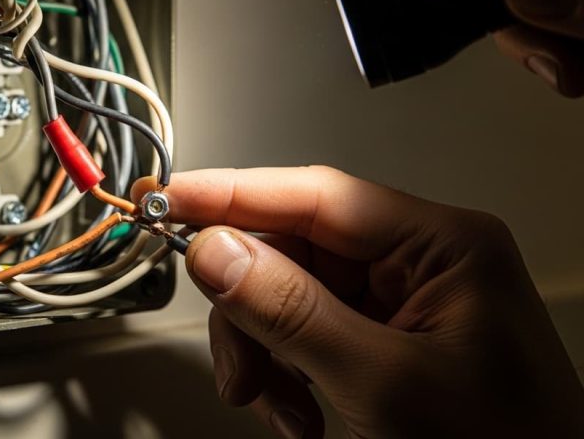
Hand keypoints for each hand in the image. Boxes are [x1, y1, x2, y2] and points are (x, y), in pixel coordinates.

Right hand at [133, 167, 583, 437]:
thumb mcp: (384, 384)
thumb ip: (293, 313)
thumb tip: (215, 250)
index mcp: (443, 246)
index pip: (317, 195)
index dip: (234, 195)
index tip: (169, 200)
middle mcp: (419, 263)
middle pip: (293, 251)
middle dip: (252, 313)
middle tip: (237, 370)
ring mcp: (400, 302)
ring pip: (288, 297)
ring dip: (265, 354)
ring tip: (278, 409)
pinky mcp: (382, 339)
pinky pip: (305, 334)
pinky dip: (285, 374)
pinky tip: (299, 415)